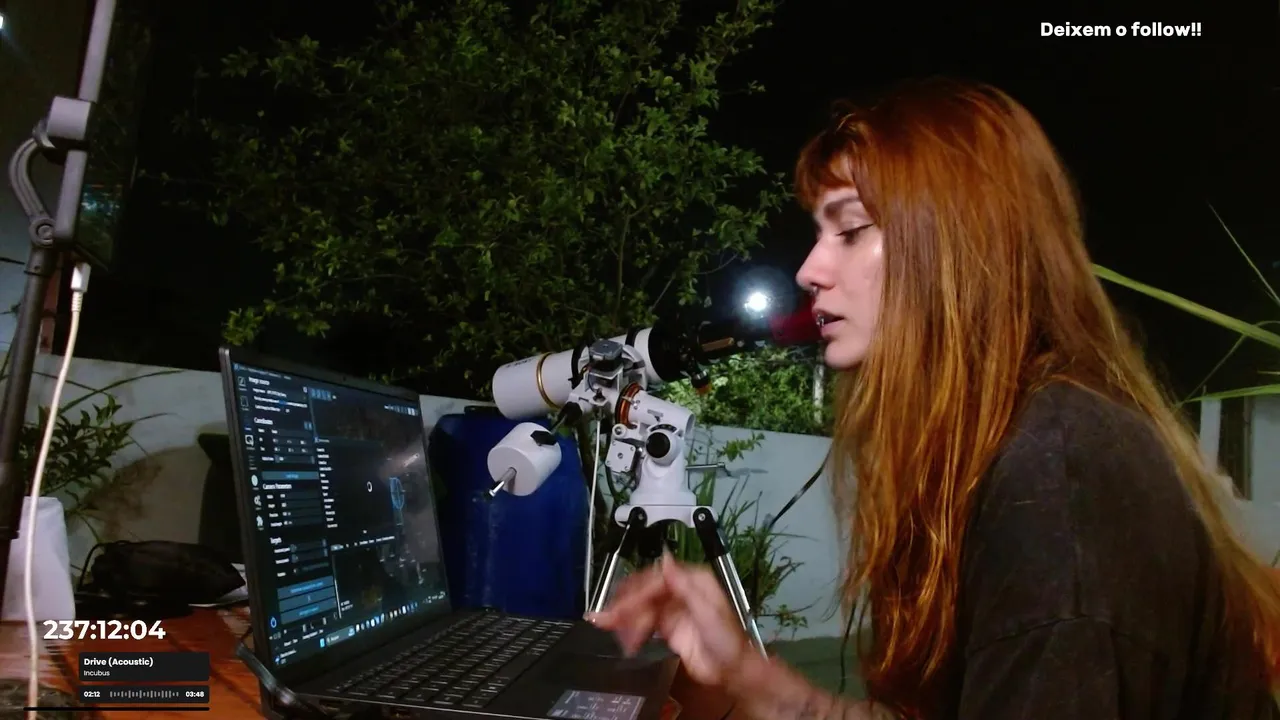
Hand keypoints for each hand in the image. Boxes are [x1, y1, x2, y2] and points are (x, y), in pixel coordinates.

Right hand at [588, 552, 752, 687]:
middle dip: (624, 604)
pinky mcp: (666, 626)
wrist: (732, 671)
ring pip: (639, 606)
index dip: (637, 592)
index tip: (621, 607)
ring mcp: (671, 608)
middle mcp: (679, 590)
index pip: (656, 578)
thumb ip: (684, 585)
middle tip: (605, 619)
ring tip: (607, 628)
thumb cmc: (727, 640)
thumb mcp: (708, 610)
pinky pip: (642, 622)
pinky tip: (622, 638)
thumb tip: (664, 559)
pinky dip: (629, 629)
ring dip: (622, 617)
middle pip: (644, 590)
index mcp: (692, 580)